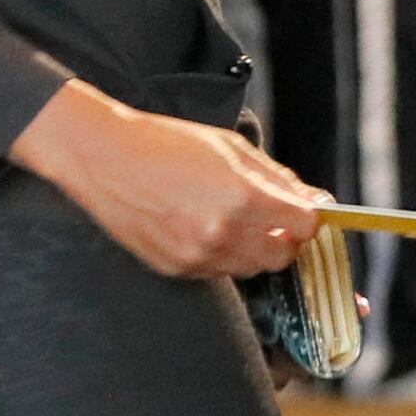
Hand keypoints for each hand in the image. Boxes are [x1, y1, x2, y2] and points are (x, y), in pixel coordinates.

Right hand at [9, 81, 324, 278]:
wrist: (103, 158)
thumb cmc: (162, 143)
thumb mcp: (228, 146)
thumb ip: (276, 176)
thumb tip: (313, 200)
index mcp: (243, 196)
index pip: (305, 225)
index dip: (307, 216)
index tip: (300, 210)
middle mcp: (225, 232)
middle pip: (283, 254)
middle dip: (283, 237)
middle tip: (268, 218)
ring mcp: (199, 254)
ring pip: (251, 267)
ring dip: (252, 249)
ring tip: (229, 221)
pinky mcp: (177, 267)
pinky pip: (217, 271)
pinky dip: (220, 255)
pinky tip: (200, 228)